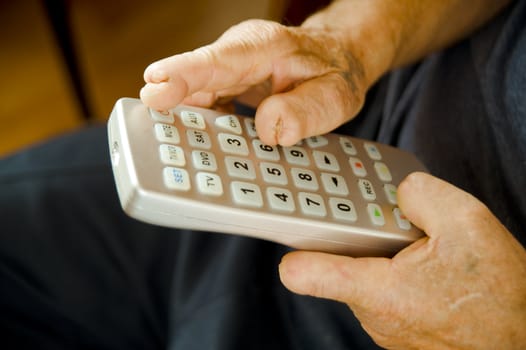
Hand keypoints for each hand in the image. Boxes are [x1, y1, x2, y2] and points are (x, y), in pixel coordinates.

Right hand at [140, 19, 369, 145]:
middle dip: (170, 103)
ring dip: (182, 121)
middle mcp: (239, 55)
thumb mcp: (335, 96)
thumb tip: (269, 128)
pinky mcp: (227, 86)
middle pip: (196, 79)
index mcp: (263, 47)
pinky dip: (200, 127)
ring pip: (196, 95)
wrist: (336, 60)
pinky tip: (200, 148)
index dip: (184, 74)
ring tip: (171, 150)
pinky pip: (206, 106)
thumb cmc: (334, 74)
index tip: (155, 88)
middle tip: (148, 132)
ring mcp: (230, 71)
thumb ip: (307, 110)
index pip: (218, 61)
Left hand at [279, 172, 525, 348]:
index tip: (283, 227)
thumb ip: (421, 195)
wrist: (523, 338)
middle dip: (357, 234)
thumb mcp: (468, 224)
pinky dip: (395, 270)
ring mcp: (384, 324)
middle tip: (386, 219)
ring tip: (417, 244)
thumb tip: (397, 191)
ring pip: (363, 272)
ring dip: (381, 252)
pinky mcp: (396, 326)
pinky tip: (424, 263)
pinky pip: (382, 288)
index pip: (309, 273)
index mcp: (380, 291)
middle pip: (338, 261)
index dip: (293, 247)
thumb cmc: (500, 293)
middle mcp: (373, 314)